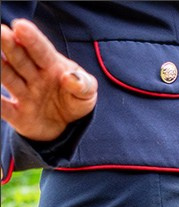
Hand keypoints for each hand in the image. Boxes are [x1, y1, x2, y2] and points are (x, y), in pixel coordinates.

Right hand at [1, 18, 96, 141]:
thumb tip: (70, 77)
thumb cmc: (74, 100)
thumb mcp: (87, 93)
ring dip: (0, 67)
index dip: (31, 39)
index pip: (41, 50)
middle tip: (1, 32)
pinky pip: (5, 109)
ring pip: (9, 78)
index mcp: (50, 66)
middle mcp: (33, 77)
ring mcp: (24, 95)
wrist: (66, 125)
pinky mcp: (18, 115)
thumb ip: (84, 85)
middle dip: (10, 46)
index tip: (21, 27)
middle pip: (20, 59)